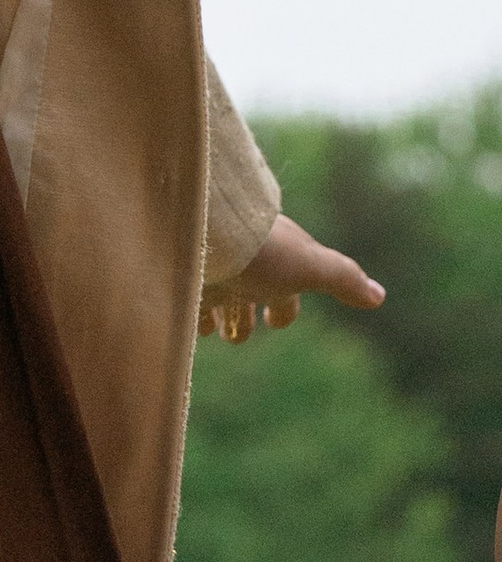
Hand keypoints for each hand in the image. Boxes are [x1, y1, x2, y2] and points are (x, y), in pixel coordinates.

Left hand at [199, 214, 386, 343]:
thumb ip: (342, 278)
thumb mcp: (310, 264)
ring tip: (214, 330)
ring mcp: (211, 267)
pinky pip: (184, 299)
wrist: (204, 226)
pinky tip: (191, 326)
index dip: (284, 308)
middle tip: (238, 335)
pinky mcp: (182, 276)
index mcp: (276, 258)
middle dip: (245, 314)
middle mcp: (242, 262)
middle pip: (245, 293)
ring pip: (215, 295)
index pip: (283, 289)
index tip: (277, 322)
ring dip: (218, 314)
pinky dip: (191, 314)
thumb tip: (379, 295)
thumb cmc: (263, 248)